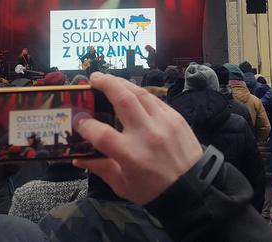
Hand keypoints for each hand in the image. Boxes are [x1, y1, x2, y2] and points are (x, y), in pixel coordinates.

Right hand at [74, 72, 201, 204]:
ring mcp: (163, 122)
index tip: (78, 120)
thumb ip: (100, 167)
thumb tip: (77, 156)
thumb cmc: (154, 190)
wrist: (193, 189)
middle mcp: (147, 134)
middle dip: (105, 84)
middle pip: (123, 100)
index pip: (102, 134)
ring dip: (122, 83)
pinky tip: (130, 92)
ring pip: (140, 93)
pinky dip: (139, 93)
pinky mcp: (176, 117)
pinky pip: (154, 99)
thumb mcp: (122, 185)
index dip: (86, 125)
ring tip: (108, 80)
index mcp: (131, 155)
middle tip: (93, 79)